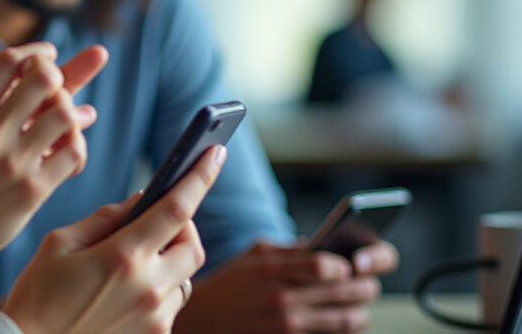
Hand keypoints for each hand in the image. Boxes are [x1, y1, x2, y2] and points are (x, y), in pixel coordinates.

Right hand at [0, 44, 106, 302]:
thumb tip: (34, 69)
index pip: (8, 61)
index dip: (36, 52)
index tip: (49, 56)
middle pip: (43, 79)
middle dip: (60, 76)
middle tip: (59, 87)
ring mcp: (12, 162)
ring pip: (66, 114)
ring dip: (73, 112)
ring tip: (70, 119)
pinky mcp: (33, 190)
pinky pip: (74, 153)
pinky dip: (78, 146)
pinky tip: (69, 151)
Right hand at [5, 145, 225, 333]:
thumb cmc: (38, 293)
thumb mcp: (60, 243)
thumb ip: (106, 217)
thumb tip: (142, 199)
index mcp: (122, 257)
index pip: (176, 208)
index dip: (199, 176)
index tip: (215, 152)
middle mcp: (149, 288)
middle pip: (193, 245)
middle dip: (183, 226)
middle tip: (157, 218)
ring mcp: (156, 318)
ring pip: (185, 276)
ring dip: (169, 258)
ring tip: (135, 256)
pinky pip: (171, 302)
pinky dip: (158, 286)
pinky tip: (126, 287)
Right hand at [174, 240, 398, 333]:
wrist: (203, 319)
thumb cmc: (231, 283)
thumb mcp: (253, 257)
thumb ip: (288, 250)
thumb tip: (325, 247)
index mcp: (271, 269)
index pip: (323, 265)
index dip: (344, 266)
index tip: (348, 267)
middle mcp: (280, 297)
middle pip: (342, 292)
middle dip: (363, 288)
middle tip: (368, 286)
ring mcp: (285, 324)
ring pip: (344, 320)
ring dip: (359, 314)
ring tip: (359, 310)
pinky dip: (340, 332)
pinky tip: (341, 326)